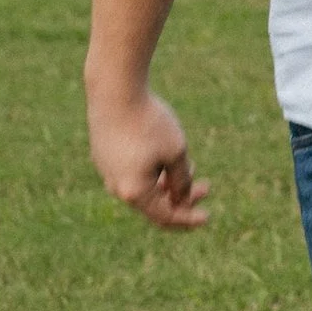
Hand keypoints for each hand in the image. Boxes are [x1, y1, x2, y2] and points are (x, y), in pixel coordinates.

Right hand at [88, 81, 209, 231]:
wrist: (114, 91)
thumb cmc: (148, 122)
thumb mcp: (176, 151)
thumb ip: (182, 179)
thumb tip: (182, 197)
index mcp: (134, 192)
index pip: (164, 217)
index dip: (188, 219)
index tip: (207, 217)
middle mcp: (116, 187)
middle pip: (153, 204)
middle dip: (181, 199)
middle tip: (206, 188)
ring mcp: (107, 171)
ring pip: (142, 187)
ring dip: (168, 183)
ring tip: (191, 168)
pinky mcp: (103, 156)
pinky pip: (131, 172)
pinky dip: (152, 172)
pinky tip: (166, 156)